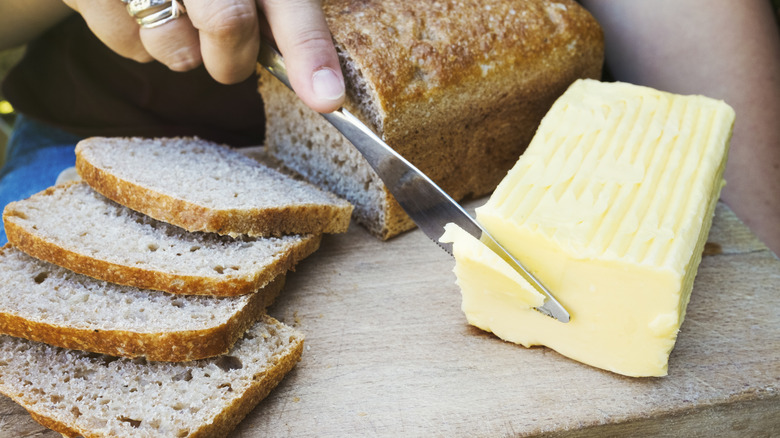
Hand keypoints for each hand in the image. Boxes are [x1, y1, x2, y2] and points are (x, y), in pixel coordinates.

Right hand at [62, 0, 344, 112]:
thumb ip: (280, 17)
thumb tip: (323, 88)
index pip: (289, 3)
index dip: (309, 50)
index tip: (327, 98)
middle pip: (228, 24)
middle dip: (232, 57)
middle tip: (226, 50)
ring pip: (175, 49)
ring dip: (180, 49)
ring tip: (171, 11)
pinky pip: (125, 45)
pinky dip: (136, 42)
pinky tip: (134, 7)